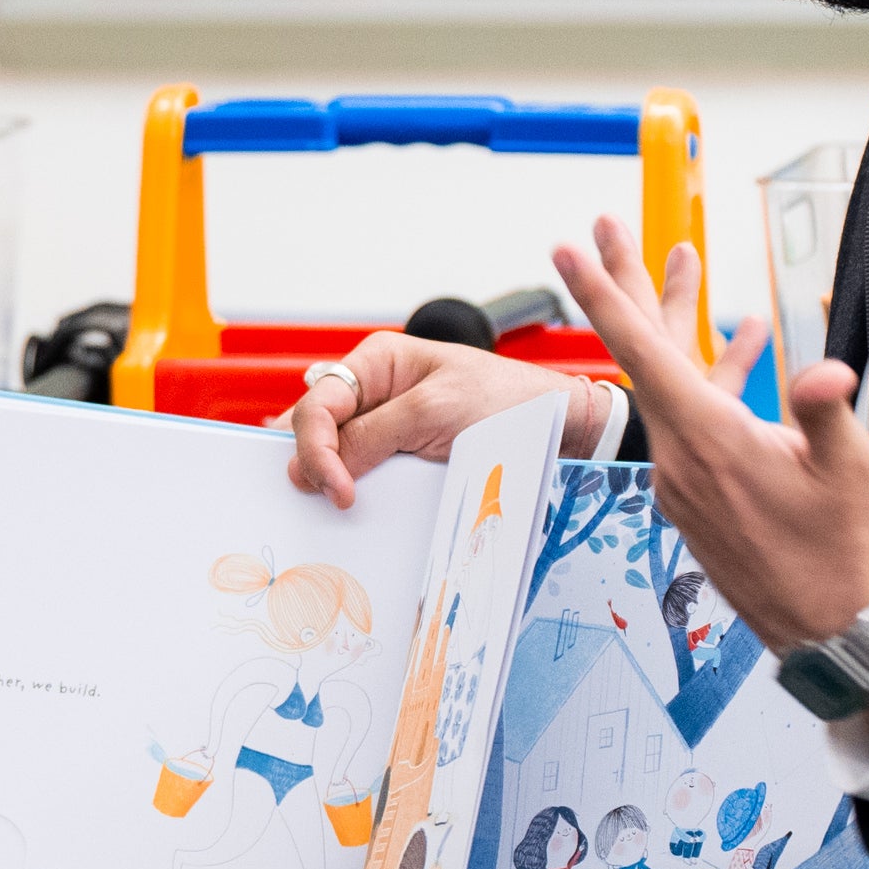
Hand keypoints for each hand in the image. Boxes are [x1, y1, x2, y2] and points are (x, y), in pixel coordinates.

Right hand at [284, 333, 615, 508]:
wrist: (557, 428)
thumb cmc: (505, 402)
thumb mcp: (433, 413)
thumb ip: (372, 435)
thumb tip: (311, 468)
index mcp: (378, 362)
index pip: (319, 404)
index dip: (315, 447)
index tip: (336, 489)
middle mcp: (375, 391)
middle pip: (317, 429)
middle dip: (314, 463)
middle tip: (330, 499)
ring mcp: (387, 426)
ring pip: (335, 455)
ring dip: (331, 481)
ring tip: (336, 507)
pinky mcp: (402, 457)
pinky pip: (365, 474)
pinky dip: (355, 490)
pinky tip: (355, 506)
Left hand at [547, 217, 868, 652]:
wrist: (831, 625)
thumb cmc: (839, 552)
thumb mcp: (847, 469)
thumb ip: (825, 410)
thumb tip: (821, 370)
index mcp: (709, 440)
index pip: (641, 352)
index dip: (602, 295)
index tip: (568, 252)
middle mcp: (682, 456)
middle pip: (642, 353)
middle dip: (626, 285)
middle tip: (603, 232)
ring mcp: (685, 476)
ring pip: (669, 382)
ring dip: (677, 324)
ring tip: (684, 263)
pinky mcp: (697, 492)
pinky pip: (693, 417)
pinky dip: (710, 375)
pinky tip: (744, 342)